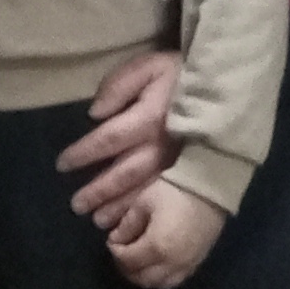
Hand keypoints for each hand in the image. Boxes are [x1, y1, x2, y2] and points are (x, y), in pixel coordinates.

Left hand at [59, 46, 180, 217]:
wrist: (227, 89)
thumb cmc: (180, 75)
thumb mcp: (149, 66)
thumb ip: (119, 84)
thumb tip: (95, 112)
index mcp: (150, 118)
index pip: (109, 139)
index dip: (84, 153)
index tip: (62, 165)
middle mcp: (163, 146)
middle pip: (126, 172)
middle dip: (100, 190)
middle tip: (76, 206)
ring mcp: (180, 163)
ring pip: (146, 191)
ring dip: (121, 207)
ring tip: (99, 221)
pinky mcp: (192, 173)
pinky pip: (166, 197)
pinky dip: (148, 211)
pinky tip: (133, 222)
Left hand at [108, 173, 226, 288]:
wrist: (210, 191)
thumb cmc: (174, 192)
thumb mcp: (144, 202)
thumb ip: (128, 224)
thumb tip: (116, 239)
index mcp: (157, 247)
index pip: (127, 260)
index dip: (115, 250)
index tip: (111, 239)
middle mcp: (172, 263)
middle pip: (142, 278)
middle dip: (126, 267)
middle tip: (120, 252)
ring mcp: (187, 266)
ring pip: (159, 285)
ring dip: (143, 276)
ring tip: (136, 259)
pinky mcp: (197, 264)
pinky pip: (175, 281)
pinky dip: (160, 277)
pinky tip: (155, 263)